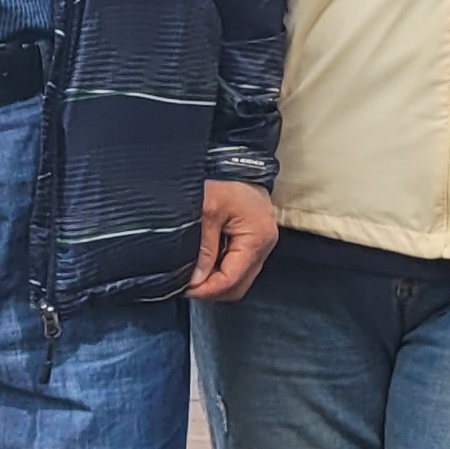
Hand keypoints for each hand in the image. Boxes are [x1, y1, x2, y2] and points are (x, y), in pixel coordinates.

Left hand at [187, 179, 277, 303]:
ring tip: (193, 275)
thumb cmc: (225, 179)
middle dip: (212, 290)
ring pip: (239, 279)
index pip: (232, 279)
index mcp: (257, 238)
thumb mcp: (208, 210)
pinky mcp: (254, 240)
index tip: (184, 289)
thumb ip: (203, 248)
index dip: (206, 289)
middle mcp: (265, 245)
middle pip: (238, 286)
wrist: (238, 158)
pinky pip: (239, 266)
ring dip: (216, 282)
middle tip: (186, 286)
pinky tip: (204, 264)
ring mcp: (262, 244)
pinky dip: (221, 270)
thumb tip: (196, 280)